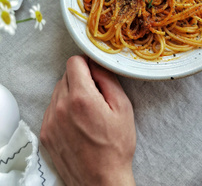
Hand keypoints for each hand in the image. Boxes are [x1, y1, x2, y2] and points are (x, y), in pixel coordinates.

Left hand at [40, 55, 135, 185]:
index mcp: (82, 97)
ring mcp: (50, 120)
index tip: (94, 71)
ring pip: (58, 90)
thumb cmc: (116, 147)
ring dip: (71, 93)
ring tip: (86, 111)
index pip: (74, 62)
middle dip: (81, 79)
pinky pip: (52, 107)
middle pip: (66, 75)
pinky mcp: (46, 132)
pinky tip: (77, 121)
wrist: (101, 181)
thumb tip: (97, 64)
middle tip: (95, 95)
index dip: (87, 63)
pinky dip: (63, 108)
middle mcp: (61, 106)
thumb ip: (108, 79)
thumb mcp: (122, 107)